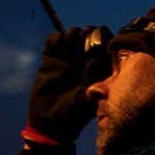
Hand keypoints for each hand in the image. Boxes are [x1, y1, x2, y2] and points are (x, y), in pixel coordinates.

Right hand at [26, 26, 110, 142]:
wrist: (46, 122)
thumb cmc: (69, 118)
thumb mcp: (80, 109)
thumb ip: (89, 98)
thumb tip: (101, 89)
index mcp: (100, 70)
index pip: (108, 47)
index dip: (104, 45)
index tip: (95, 56)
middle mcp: (86, 60)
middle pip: (94, 34)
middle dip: (90, 36)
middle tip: (82, 49)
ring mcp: (69, 57)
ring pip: (76, 33)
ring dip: (73, 36)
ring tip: (68, 50)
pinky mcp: (52, 57)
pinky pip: (55, 39)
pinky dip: (56, 40)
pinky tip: (54, 51)